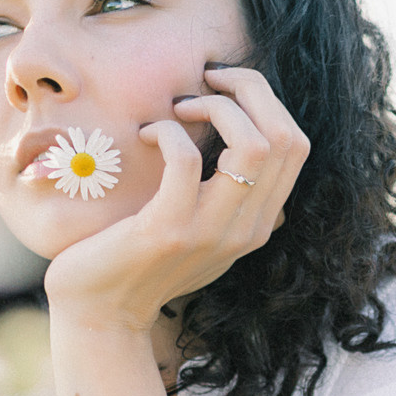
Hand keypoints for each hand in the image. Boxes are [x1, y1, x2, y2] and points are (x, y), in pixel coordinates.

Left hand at [41, 66, 306, 334]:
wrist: (100, 314)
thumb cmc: (140, 264)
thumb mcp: (200, 235)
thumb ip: (230, 204)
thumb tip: (248, 153)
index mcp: (258, 223)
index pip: (295, 145)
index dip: (265, 101)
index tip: (223, 87)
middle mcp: (246, 229)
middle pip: (284, 137)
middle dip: (248, 89)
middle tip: (206, 81)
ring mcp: (211, 231)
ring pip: (252, 144)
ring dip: (214, 106)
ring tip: (179, 109)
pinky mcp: (168, 229)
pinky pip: (186, 158)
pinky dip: (167, 131)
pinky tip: (145, 135)